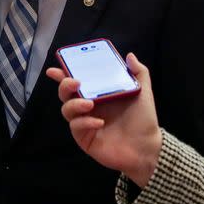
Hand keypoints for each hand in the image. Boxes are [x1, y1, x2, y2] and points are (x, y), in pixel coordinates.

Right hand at [46, 53, 161, 187]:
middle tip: (75, 82)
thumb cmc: (143, 119)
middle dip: (65, 86)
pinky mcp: (85, 138)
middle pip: (65, 94)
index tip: (56, 69)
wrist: (147, 147)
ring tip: (89, 104)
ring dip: (74, 104)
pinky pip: (76, 127)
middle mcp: (88, 107)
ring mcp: (85, 123)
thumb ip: (139, 72)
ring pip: (67, 110)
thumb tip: (130, 55)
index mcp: (98, 93)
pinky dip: (85, 122)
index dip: (63, 74)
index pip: (76, 82)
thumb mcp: (143, 92)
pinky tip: (99, 122)